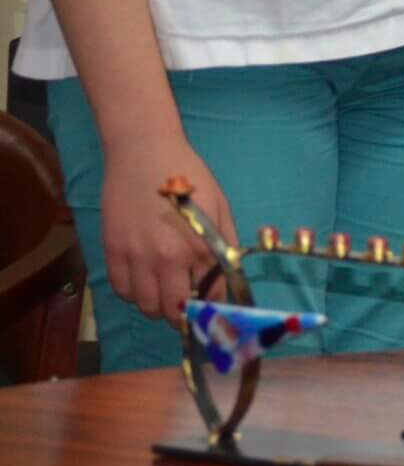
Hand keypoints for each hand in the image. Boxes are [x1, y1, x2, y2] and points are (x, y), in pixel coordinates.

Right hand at [102, 139, 235, 326]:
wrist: (144, 153)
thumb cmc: (189, 177)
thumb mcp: (219, 207)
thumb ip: (225, 244)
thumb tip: (230, 276)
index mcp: (198, 248)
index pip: (207, 297)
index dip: (212, 305)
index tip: (212, 304)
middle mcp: (165, 259)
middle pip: (171, 310)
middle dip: (182, 312)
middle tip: (186, 301)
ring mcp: (134, 257)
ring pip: (143, 305)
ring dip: (156, 304)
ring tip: (164, 290)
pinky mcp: (111, 251)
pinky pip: (120, 289)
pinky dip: (132, 292)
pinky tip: (142, 278)